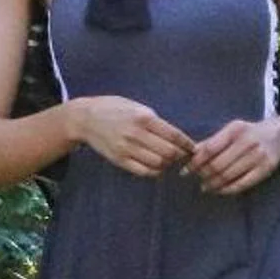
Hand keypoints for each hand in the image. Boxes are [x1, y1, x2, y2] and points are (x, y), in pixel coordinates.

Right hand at [65, 96, 193, 177]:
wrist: (86, 118)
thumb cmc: (114, 109)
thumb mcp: (136, 107)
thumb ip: (155, 121)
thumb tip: (177, 138)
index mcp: (143, 117)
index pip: (174, 135)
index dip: (187, 144)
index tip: (193, 148)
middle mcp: (136, 133)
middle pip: (169, 152)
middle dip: (179, 155)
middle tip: (182, 155)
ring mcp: (127, 148)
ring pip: (159, 163)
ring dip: (167, 163)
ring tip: (168, 160)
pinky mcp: (120, 159)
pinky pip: (144, 171)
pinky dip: (155, 171)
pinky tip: (156, 166)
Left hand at [186, 116, 279, 194]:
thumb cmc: (250, 133)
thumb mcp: (232, 130)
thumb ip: (212, 141)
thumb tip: (191, 152)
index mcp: (236, 129)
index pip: (210, 148)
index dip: (195, 162)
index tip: (185, 170)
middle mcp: (247, 142)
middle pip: (218, 164)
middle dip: (203, 174)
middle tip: (196, 178)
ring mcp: (258, 156)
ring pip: (228, 175)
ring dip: (213, 183)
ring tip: (205, 186)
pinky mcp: (265, 169)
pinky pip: (242, 184)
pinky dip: (227, 189)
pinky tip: (219, 190)